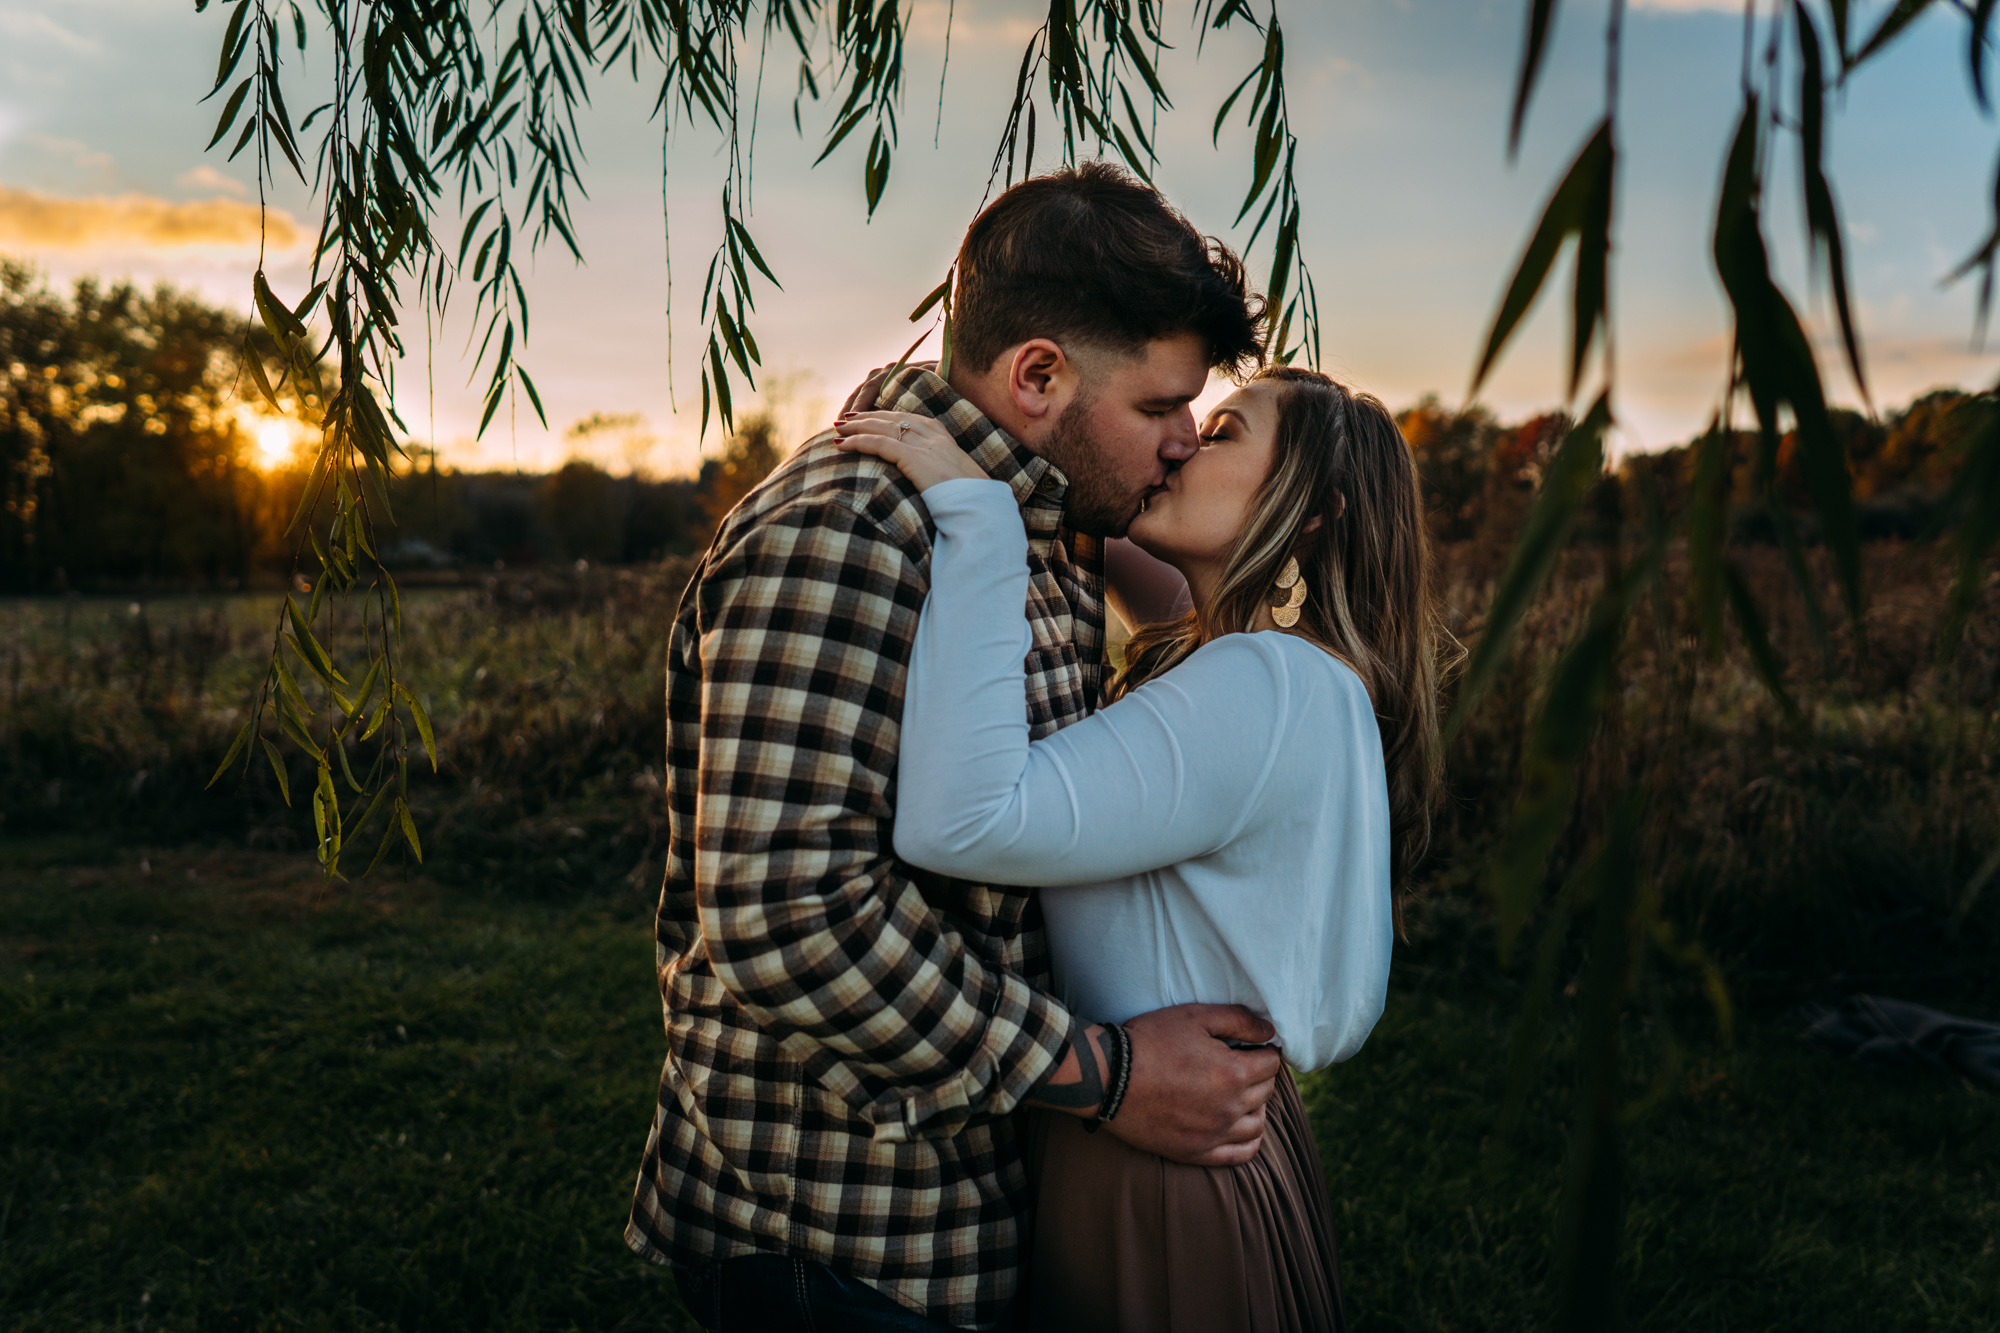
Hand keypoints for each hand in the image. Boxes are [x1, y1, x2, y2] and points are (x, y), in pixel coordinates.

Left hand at [833, 411, 986, 491]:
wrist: (982, 509)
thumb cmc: (973, 504)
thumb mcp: (959, 484)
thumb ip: (944, 478)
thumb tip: (935, 487)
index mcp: (946, 440)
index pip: (912, 420)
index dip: (889, 418)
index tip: (872, 419)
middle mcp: (935, 437)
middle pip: (895, 418)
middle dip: (868, 417)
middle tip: (847, 419)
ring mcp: (925, 446)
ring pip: (883, 427)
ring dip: (857, 426)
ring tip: (838, 428)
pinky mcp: (914, 458)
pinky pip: (879, 444)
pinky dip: (857, 441)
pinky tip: (841, 445)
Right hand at [1105, 1004, 1280, 1167]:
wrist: (1109, 1078)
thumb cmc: (1151, 1041)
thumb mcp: (1194, 1017)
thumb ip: (1238, 1020)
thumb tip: (1269, 1032)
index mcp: (1233, 1073)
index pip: (1271, 1064)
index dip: (1264, 1051)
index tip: (1251, 1047)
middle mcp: (1230, 1108)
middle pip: (1266, 1092)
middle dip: (1259, 1075)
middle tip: (1241, 1064)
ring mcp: (1214, 1134)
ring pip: (1257, 1124)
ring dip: (1256, 1106)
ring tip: (1240, 1094)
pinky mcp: (1197, 1152)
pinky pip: (1240, 1154)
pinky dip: (1249, 1140)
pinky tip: (1239, 1126)